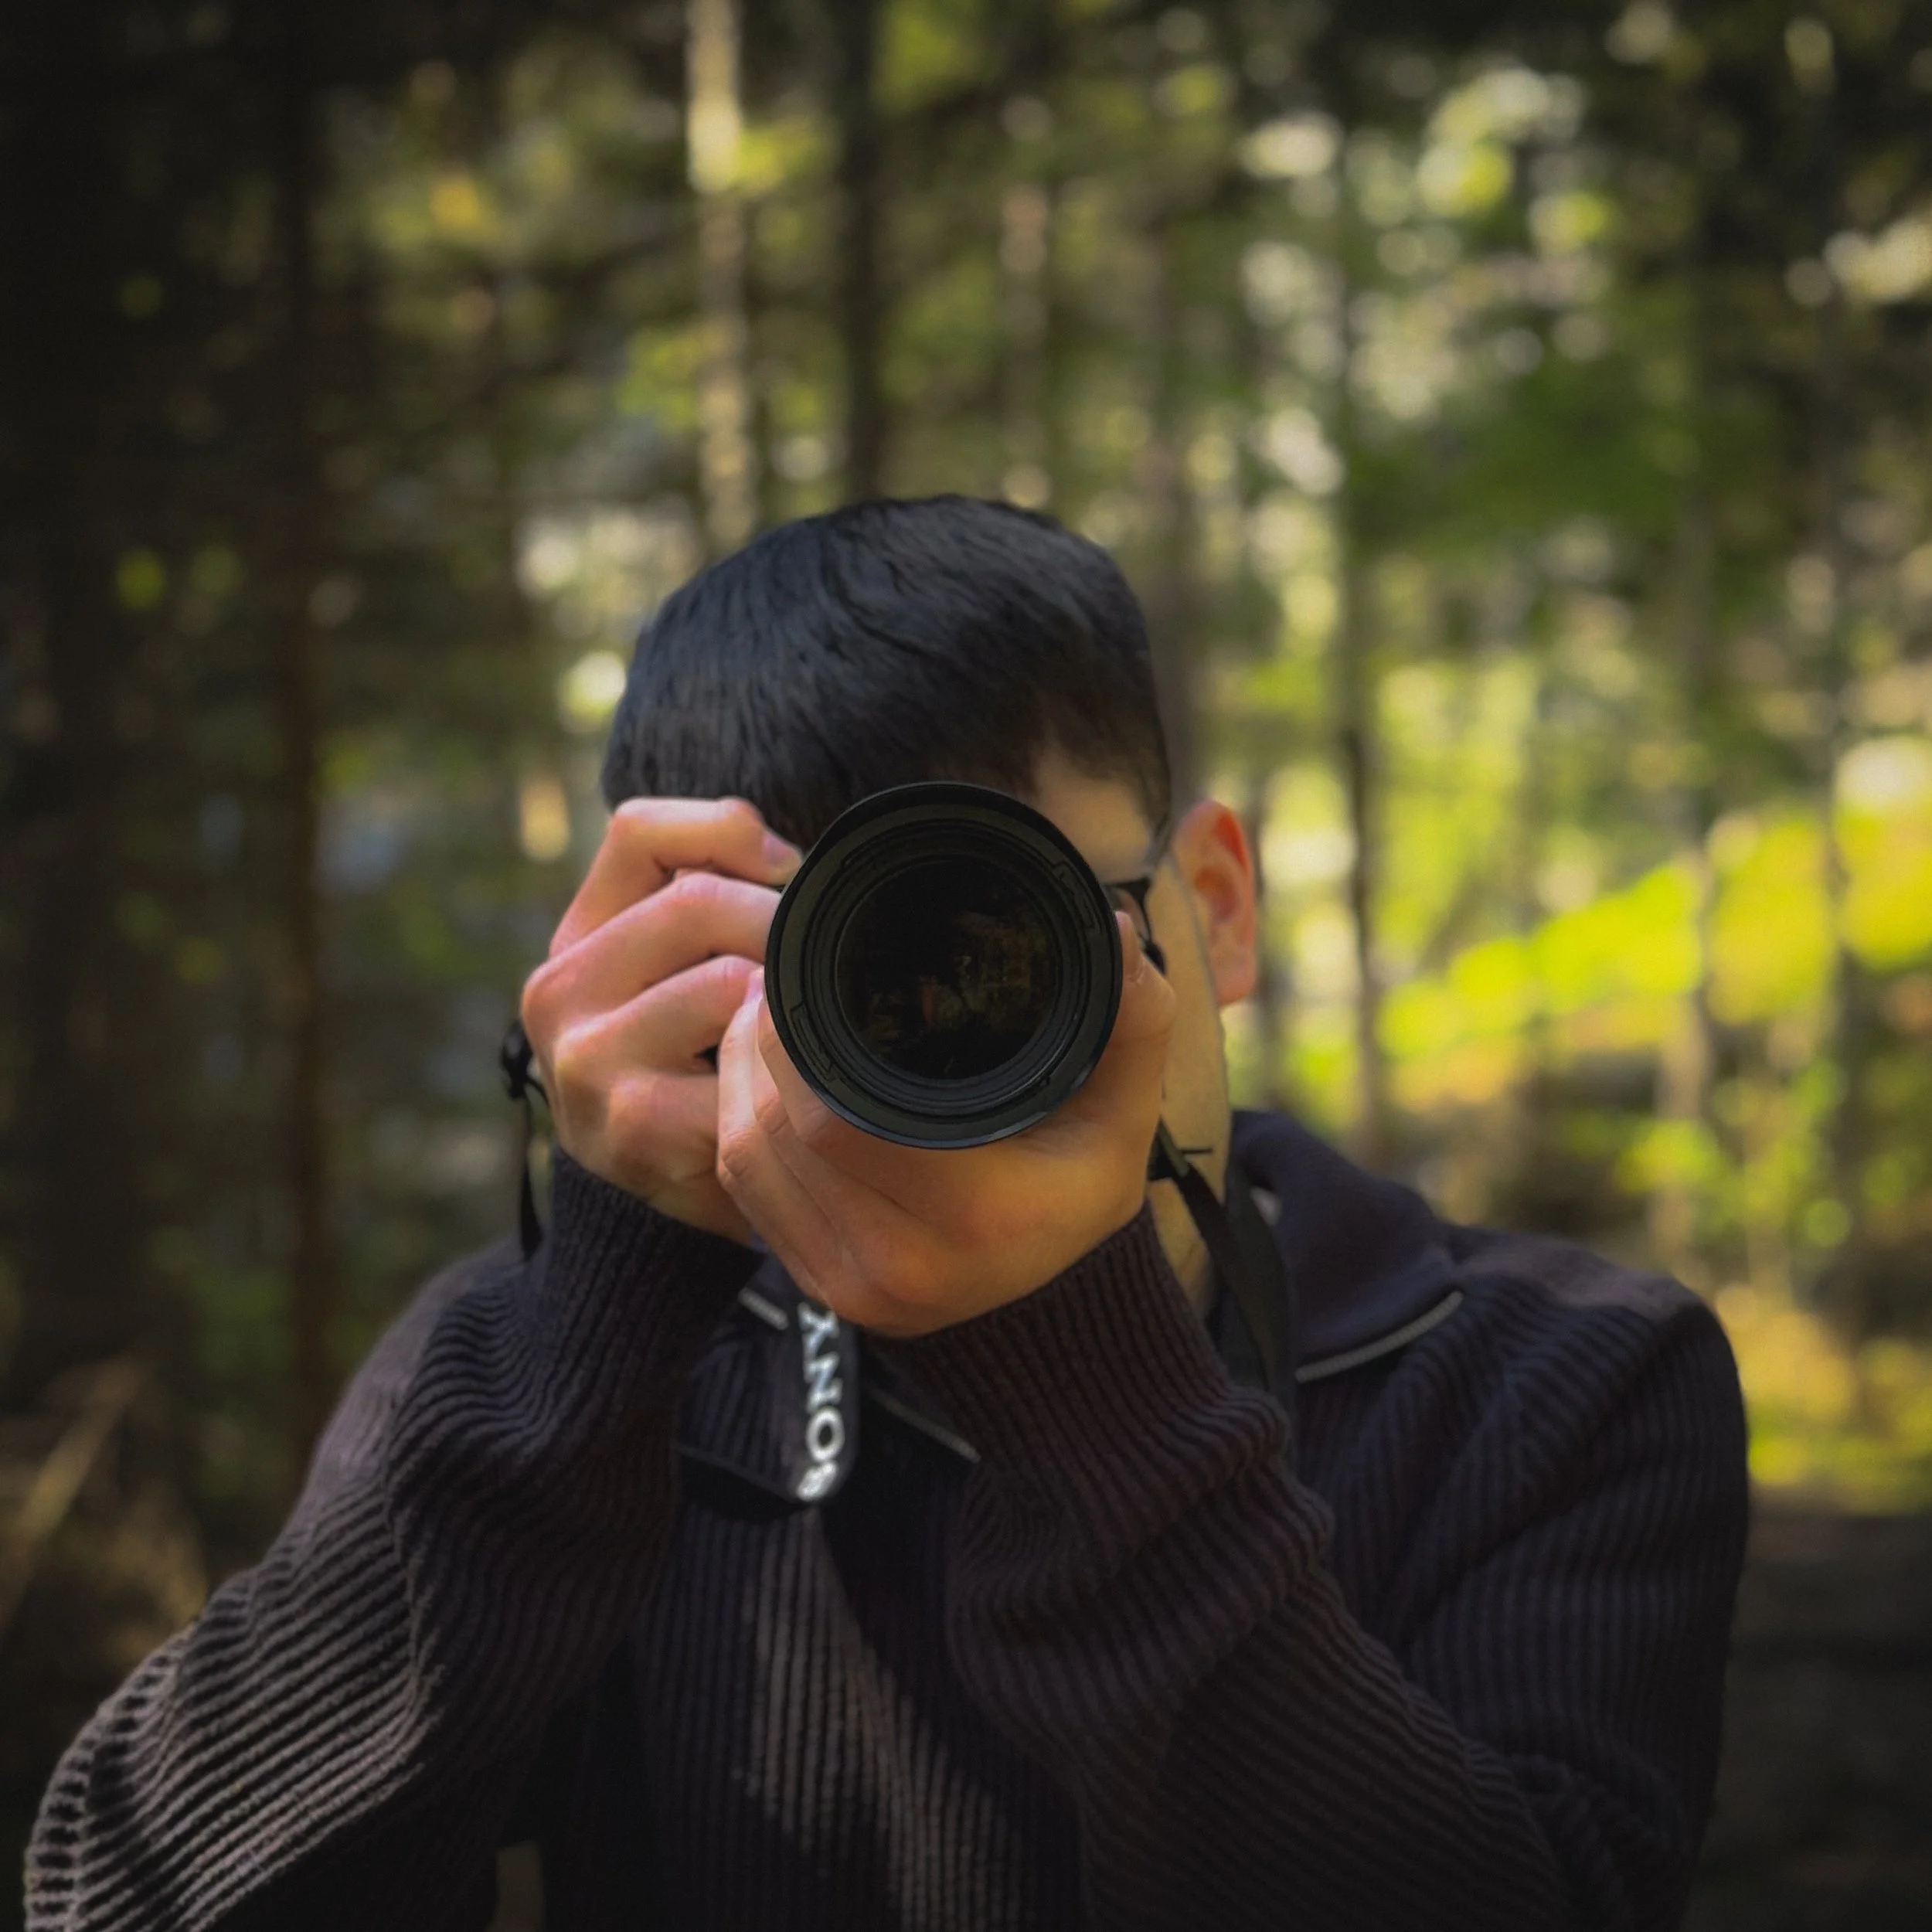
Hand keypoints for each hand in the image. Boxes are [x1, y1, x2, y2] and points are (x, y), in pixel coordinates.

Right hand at [520, 796, 800, 1240]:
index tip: (788, 869)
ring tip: (800, 1036)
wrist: (659, 1207)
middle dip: (780, 924)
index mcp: (579, 936)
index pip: (638, 830)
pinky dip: (778, 1077)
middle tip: (824, 964)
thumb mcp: (682, 977)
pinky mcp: (632, 1122)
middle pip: (695, 901)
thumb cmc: (692, 1070)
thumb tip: (802, 862)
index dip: (729, 832)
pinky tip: (783, 1095)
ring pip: (724, 982)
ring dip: (783, 1006)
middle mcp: (561, 989)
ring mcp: (586, 1058)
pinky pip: (739, 1068)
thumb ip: (716, 906)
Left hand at [714, 913, 1176, 1335]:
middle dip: (763, 1043)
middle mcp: (903, 1267)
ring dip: (740, 1078)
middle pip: (778, 1131)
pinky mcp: (817, 1290)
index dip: (800, 1037)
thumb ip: (1132, 1016)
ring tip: (762, 1016)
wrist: (1057, 1294)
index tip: (806, 971)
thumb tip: (1114, 931)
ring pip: (746, 1158)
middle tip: (777, 980)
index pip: (835, 1120)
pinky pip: (742, 1195)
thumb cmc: (1081, 1181)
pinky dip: (737, 1123)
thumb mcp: (1123, 1105)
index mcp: (975, 1217)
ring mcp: (851, 1288)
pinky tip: (756, 1077)